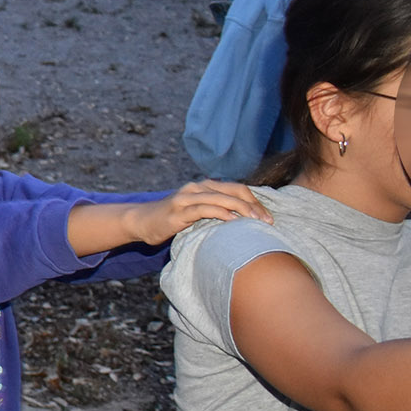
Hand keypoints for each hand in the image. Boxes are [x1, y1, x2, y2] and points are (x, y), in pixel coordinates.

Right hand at [123, 180, 271, 244]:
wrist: (141, 221)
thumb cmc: (172, 219)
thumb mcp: (197, 213)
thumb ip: (215, 212)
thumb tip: (242, 223)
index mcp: (204, 187)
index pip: (238, 189)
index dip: (255, 202)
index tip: (268, 218)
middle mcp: (197, 188)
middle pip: (233, 192)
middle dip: (253, 206)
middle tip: (268, 222)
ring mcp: (187, 198)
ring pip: (221, 199)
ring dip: (241, 209)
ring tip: (256, 221)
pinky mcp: (179, 211)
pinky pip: (204, 209)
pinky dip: (220, 213)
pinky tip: (232, 221)